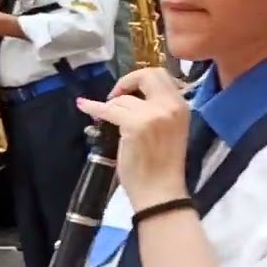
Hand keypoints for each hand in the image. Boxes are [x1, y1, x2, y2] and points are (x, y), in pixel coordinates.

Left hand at [76, 68, 190, 210]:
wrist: (161, 191)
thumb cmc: (165, 165)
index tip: (130, 92)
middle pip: (147, 75)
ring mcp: (153, 115)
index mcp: (182, 106)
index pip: (162, 75)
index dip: (141, 79)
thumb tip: (133, 95)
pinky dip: (94, 107)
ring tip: (108, 119)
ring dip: (112, 107)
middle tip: (116, 95)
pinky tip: (84, 105)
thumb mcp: (170, 129)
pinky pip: (108, 110)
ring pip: (124, 99)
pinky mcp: (134, 125)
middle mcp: (171, 106)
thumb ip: (159, 109)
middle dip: (127, 82)